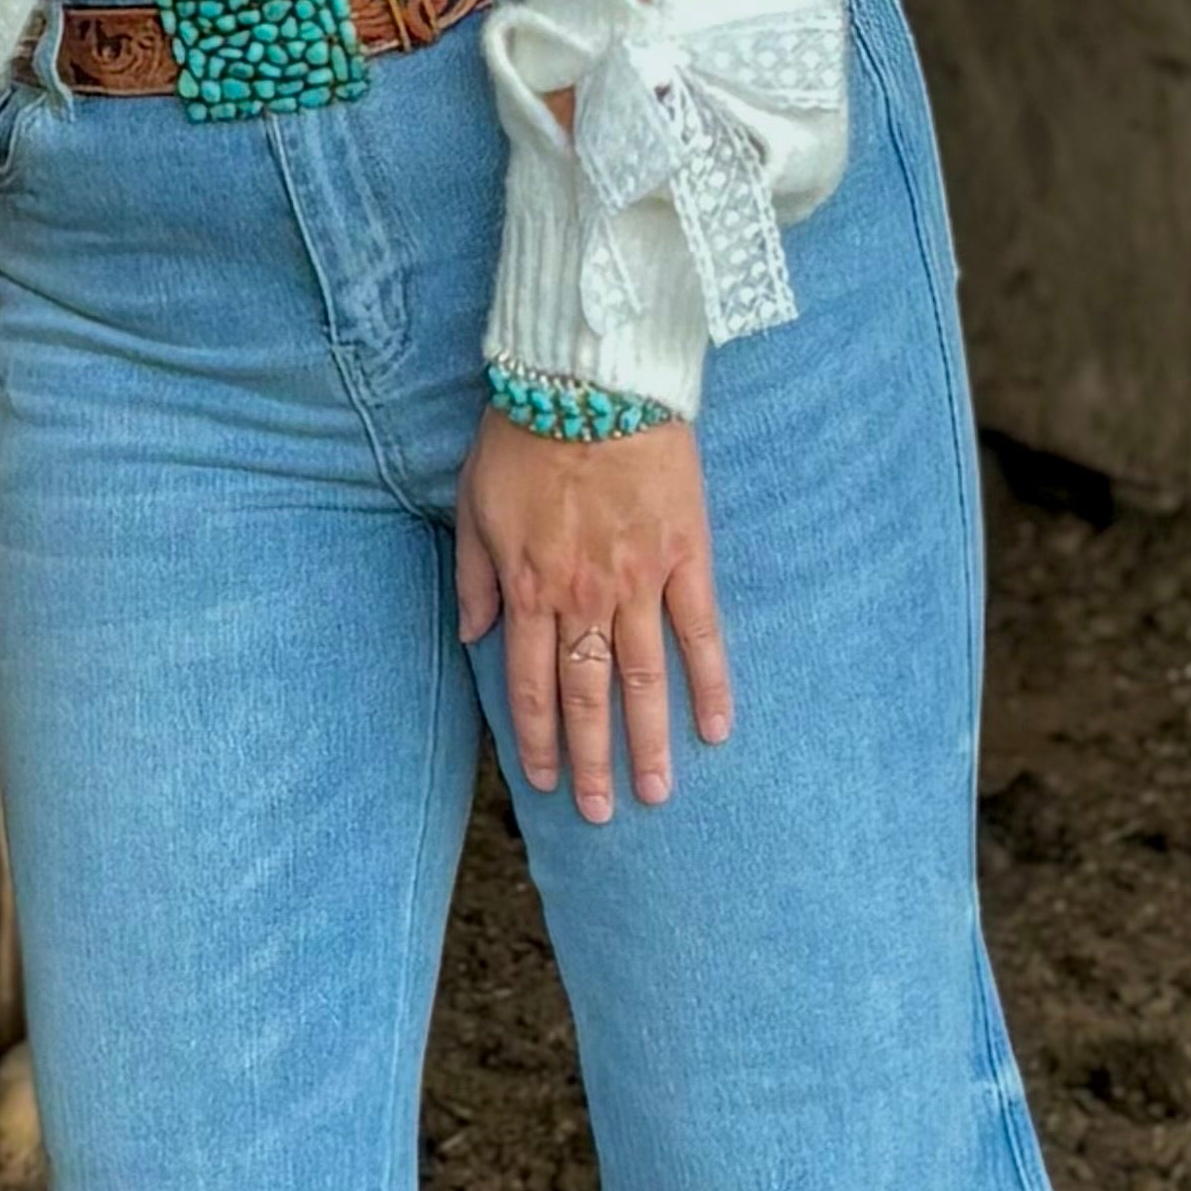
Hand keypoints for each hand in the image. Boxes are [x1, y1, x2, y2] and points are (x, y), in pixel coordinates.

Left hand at [453, 411, 730, 821]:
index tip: (546, 782)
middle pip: (587, 696)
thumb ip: (475, 577)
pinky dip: (711, 682)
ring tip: (657, 792)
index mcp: (529, 586)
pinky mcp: (684, 554)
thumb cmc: (523, 434)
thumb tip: (474, 635)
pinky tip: (716, 728)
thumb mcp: (473, 504)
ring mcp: (638, 579)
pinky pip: (700, 630)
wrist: (589, 378)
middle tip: (606, 812)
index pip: (531, 684)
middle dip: (593, 760)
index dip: (536, 740)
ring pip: (644, 677)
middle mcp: (583, 595)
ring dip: (649, 740)